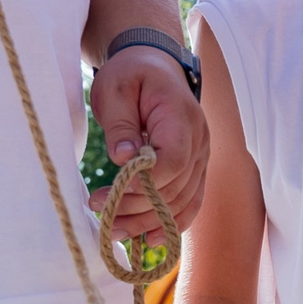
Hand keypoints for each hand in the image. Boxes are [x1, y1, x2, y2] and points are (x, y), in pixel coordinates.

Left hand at [91, 46, 207, 242]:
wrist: (154, 65)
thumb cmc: (131, 74)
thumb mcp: (115, 90)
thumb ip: (121, 125)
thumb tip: (125, 160)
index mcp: (181, 117)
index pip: (172, 162)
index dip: (143, 186)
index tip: (108, 196)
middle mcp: (199, 140)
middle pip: (176, 187)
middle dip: (138, 208)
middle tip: (101, 215)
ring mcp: (201, 156)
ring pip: (182, 200)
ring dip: (149, 221)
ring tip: (113, 231)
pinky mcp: (195, 167)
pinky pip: (190, 201)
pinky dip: (172, 222)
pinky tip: (149, 238)